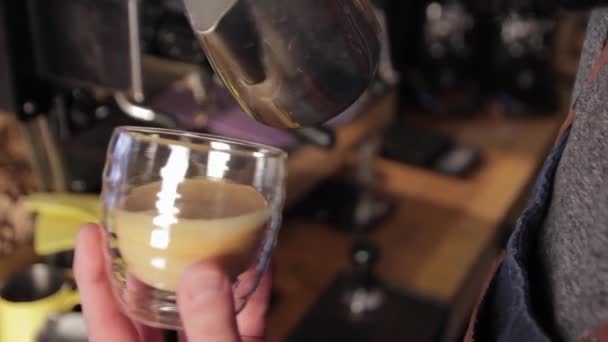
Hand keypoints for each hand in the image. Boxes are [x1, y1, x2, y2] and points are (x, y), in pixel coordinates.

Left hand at [74, 224, 270, 341]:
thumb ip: (210, 327)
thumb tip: (203, 275)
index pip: (106, 320)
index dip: (92, 276)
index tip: (89, 233)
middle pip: (148, 306)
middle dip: (152, 262)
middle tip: (153, 223)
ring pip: (195, 310)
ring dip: (205, 273)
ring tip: (206, 234)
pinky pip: (241, 319)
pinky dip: (250, 293)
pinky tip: (261, 263)